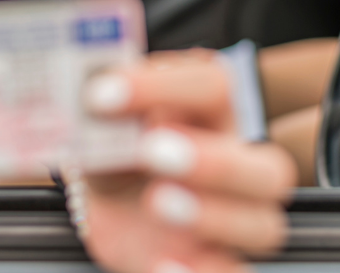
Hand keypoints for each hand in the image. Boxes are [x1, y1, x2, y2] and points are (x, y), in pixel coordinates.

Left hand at [72, 49, 297, 272]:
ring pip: (262, 226)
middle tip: (152, 151)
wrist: (112, 209)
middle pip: (268, 166)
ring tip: (155, 202)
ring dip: (212, 215)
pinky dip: (202, 272)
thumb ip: (95, 117)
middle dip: (213, 161)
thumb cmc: (117, 155)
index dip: (161, 86)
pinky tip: (161, 263)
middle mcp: (236, 165)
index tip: (101, 94)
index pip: (211, 86)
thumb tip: (71, 100)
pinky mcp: (216, 262)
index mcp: (210, 114)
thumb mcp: (100, 129)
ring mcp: (234, 221)